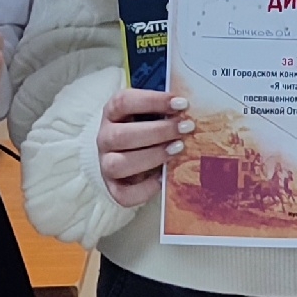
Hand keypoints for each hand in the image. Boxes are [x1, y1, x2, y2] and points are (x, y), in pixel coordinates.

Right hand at [96, 86, 191, 208]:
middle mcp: (105, 137)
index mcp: (112, 112)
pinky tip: (163, 178)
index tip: (181, 104)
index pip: (124, 102)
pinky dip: (146, 189)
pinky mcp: (113, 187)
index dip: (152, 101)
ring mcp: (106, 163)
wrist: (129, 154)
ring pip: (117, 165)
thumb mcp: (151, 113)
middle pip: (121, 136)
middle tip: (185, 128)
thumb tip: (191, 114)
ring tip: (178, 149)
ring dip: (152, 157)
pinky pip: (124, 194)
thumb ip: (166, 113)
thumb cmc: (146, 127)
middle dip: (157, 132)